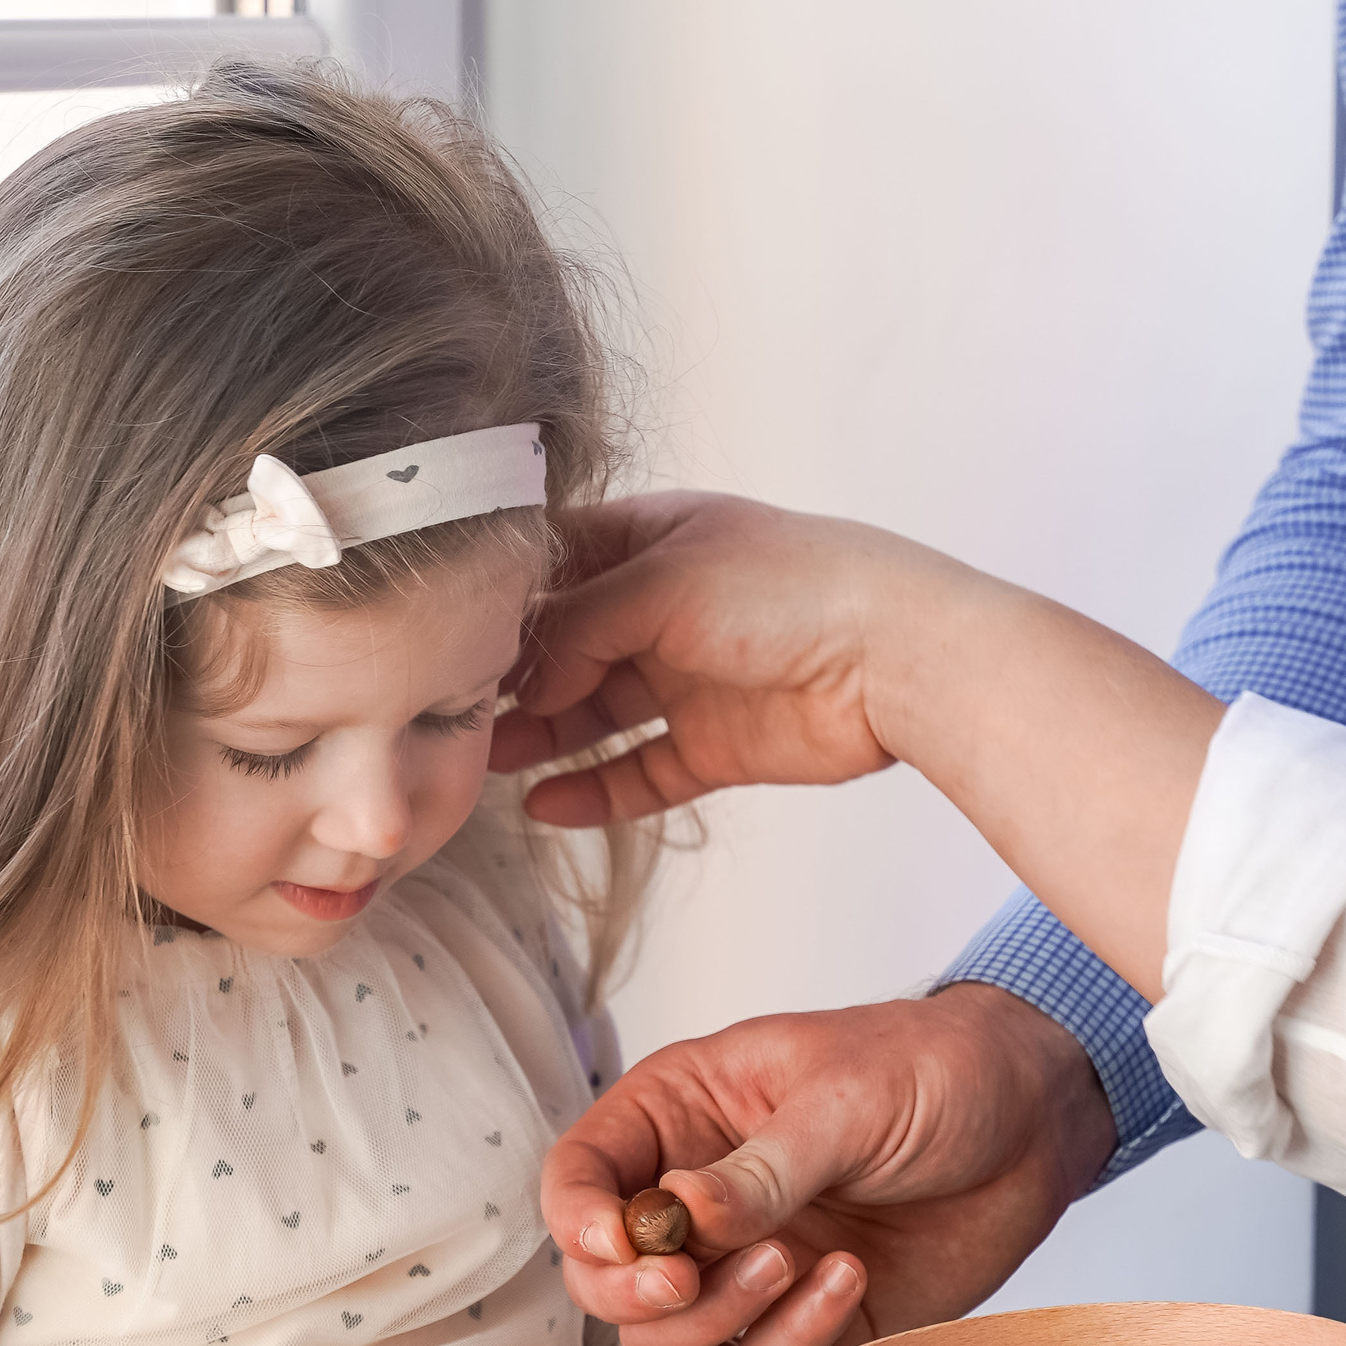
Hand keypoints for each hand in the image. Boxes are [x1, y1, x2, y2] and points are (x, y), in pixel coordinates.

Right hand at [492, 492, 957, 826]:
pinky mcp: (717, 745)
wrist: (897, 660)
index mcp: (657, 540)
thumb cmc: (795, 589)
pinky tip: (547, 805)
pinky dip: (596, 791)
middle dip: (511, 679)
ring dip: (541, 738)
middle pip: (567, 646)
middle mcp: (668, 607)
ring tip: (484, 764)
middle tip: (450, 712)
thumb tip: (519, 681)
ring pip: (596, 714)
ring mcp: (692, 680)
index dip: (505, 599)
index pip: (558, 564)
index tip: (448, 635)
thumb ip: (580, 625)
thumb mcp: (664, 582)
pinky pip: (641, 772)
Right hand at [540, 985, 1116, 1345]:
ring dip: (720, 1320)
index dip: (579, 1220)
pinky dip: (796, 1339)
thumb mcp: (841, 1099)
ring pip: (669, 1342)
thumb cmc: (932, 1071)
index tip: (627, 1244)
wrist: (1033, 1123)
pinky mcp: (800, 1327)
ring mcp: (742, 1270)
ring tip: (794, 1262)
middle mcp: (692, 1202)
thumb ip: (757, 1169)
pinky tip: (852, 1279)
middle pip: (604, 1279)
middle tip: (692, 1281)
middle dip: (640, 1292)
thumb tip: (675, 1219)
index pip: (579, 1177)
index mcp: (677, 1117)